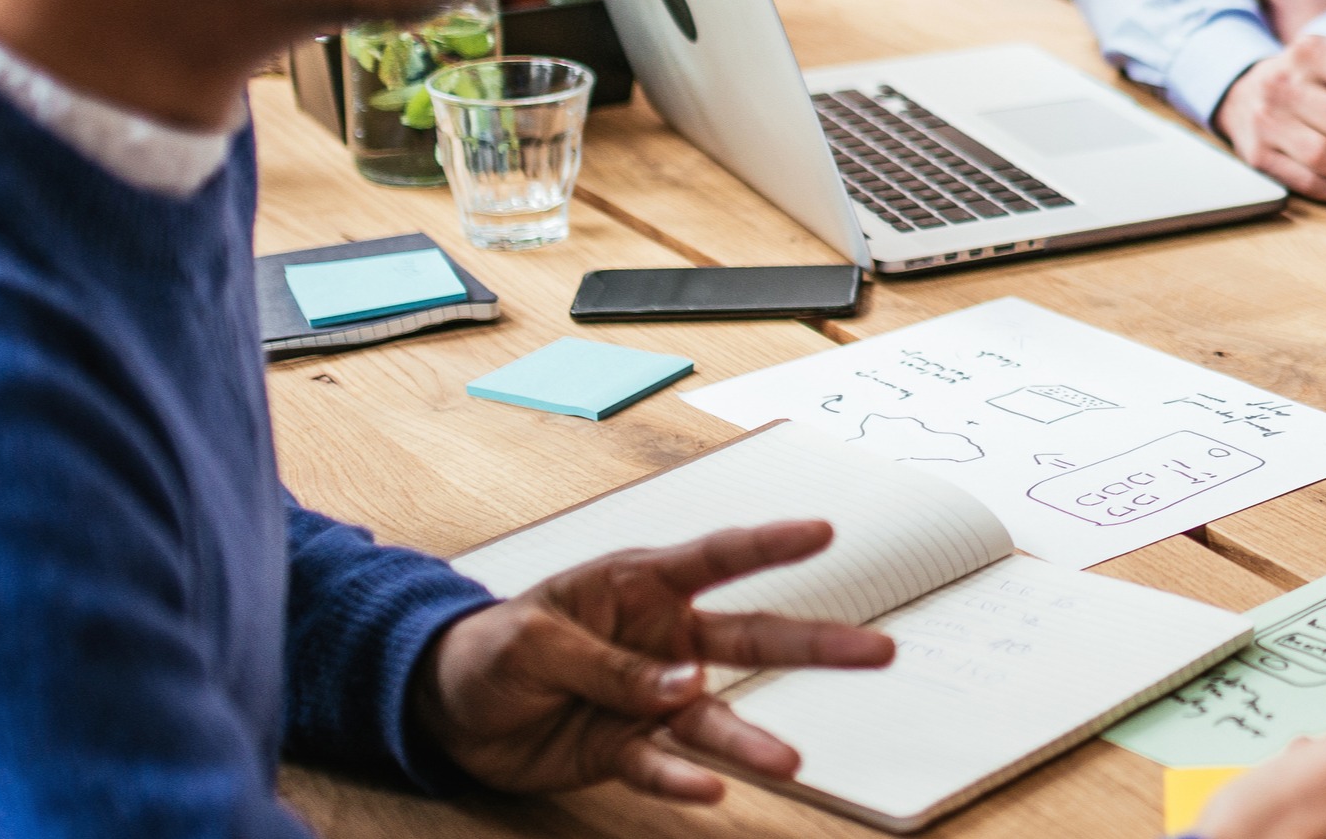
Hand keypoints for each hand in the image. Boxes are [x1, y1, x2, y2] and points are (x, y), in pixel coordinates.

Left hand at [412, 520, 898, 802]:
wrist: (447, 708)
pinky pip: (660, 763)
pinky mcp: (625, 748)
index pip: (717, 557)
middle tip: (878, 651)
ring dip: (750, 740)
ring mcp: (650, 697)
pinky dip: (680, 778)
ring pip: (714, 716)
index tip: (824, 533)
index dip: (770, 544)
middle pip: (751, 638)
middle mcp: (663, 640)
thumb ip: (611, 664)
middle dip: (816, 644)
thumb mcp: (537, 641)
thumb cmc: (493, 648)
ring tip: (789, 762)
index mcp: (640, 585)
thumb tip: (685, 685)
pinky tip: (707, 790)